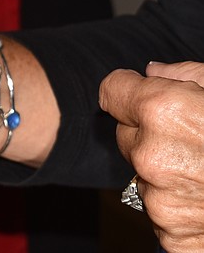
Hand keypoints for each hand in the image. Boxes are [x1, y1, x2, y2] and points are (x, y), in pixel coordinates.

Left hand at [100, 63, 203, 252]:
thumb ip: (187, 75)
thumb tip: (152, 71)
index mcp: (162, 111)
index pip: (111, 91)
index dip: (129, 91)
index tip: (143, 94)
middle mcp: (152, 156)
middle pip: (127, 134)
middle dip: (152, 132)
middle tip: (195, 136)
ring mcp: (160, 201)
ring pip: (144, 174)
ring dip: (167, 170)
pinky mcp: (172, 237)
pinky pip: (162, 212)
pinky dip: (182, 205)